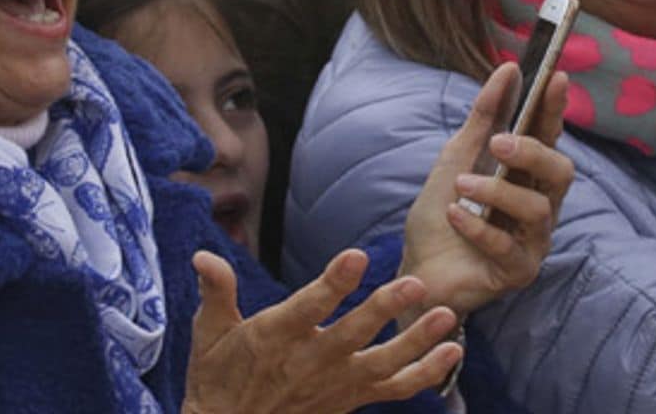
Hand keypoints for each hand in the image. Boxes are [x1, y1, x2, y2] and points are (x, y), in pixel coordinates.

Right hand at [182, 249, 462, 413]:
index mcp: (274, 337)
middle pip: (352, 335)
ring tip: (447, 317)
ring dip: (416, 342)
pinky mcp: (351, 399)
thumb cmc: (219, 377)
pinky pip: (394, 390)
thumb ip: (216, 291)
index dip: (333, 282)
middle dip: (384, 309)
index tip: (356, 256)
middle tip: (416, 284)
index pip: (308, 306)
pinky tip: (452, 350)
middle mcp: (309, 361)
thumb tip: (203, 255)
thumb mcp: (210, 334)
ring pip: (382, 364)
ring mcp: (334, 384)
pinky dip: (426, 374)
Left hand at [400, 62, 574, 320]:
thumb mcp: (457, 158)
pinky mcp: (519, 272)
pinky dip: (479, 228)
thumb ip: (484, 117)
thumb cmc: (442, 214)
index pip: (550, 137)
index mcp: (529, 176)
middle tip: (499, 142)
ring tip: (462, 185)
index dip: (555, 109)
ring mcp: (534, 241)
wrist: (415, 270)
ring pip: (538, 209)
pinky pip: (509, 247)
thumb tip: (508, 69)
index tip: (556, 78)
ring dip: (497, 192)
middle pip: (561, 173)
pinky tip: (454, 215)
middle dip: (533, 153)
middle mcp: (540, 206)